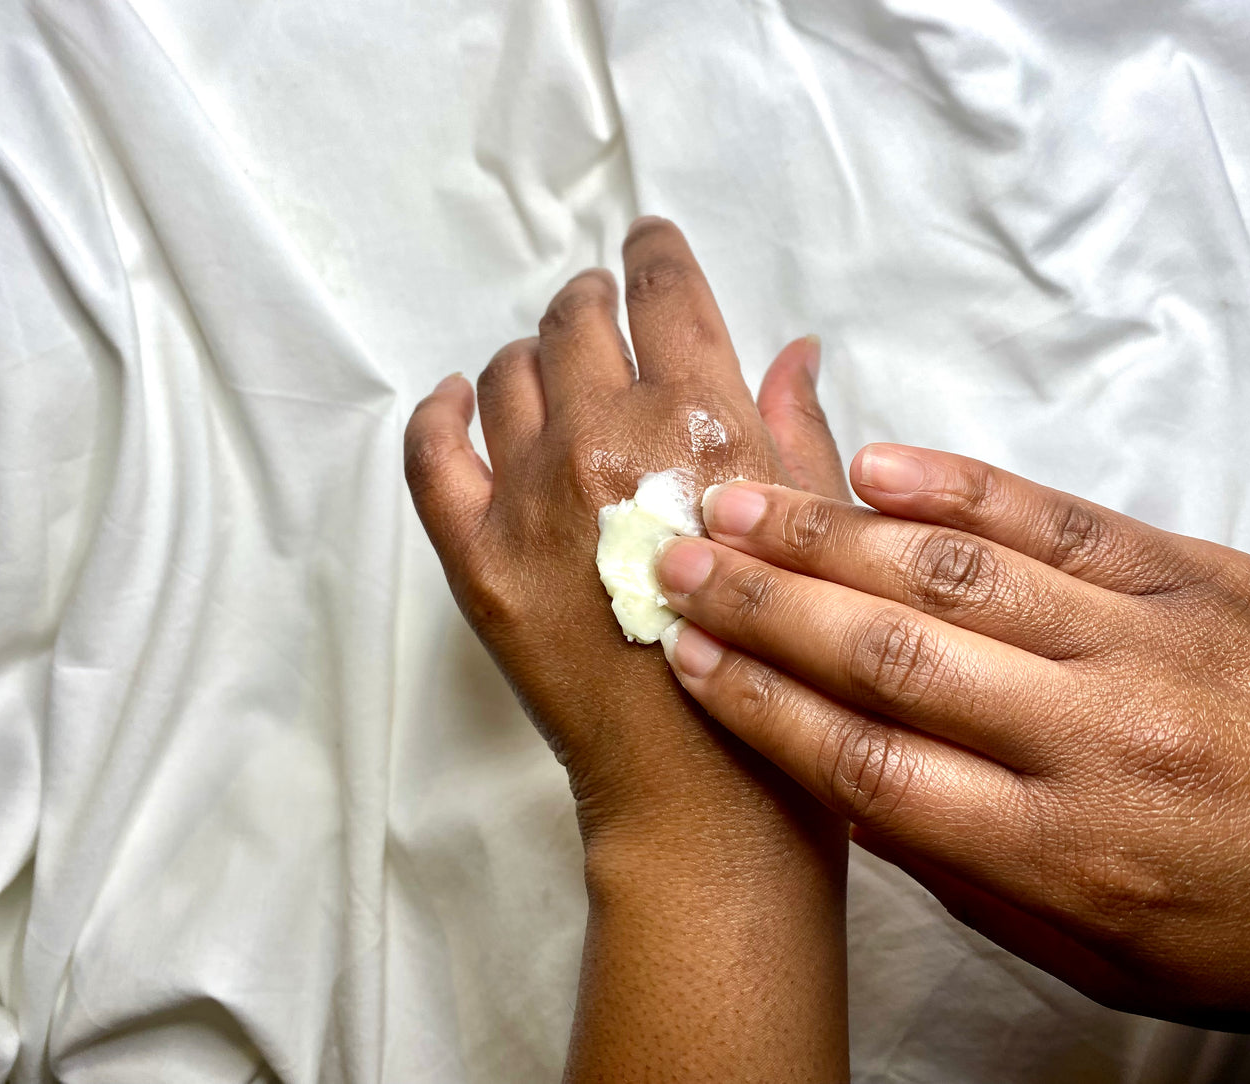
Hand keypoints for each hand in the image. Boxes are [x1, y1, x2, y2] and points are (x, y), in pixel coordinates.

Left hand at [404, 218, 849, 1081]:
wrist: (707, 794)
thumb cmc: (788, 665)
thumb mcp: (819, 533)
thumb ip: (797, 428)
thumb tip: (793, 349)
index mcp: (703, 419)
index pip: (666, 293)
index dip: (655, 251)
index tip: (647, 241)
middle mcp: (607, 436)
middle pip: (575, 320)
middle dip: (591, 302)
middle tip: (599, 312)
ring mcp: (529, 496)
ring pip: (504, 375)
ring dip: (529, 357)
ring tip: (545, 369)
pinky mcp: (475, 558)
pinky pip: (431, 454)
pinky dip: (438, 415)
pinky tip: (454, 403)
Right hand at [655, 442, 1249, 1029]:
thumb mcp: (1114, 955)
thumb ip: (978, 877)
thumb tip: (858, 794)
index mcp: (1063, 852)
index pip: (865, 763)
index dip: (759, 704)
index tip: (687, 657)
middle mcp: (1091, 737)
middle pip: (886, 652)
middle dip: (763, 600)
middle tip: (674, 555)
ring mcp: (1147, 640)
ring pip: (953, 574)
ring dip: (831, 533)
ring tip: (739, 496)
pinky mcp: (1197, 573)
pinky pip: (1058, 519)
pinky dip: (960, 487)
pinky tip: (879, 463)